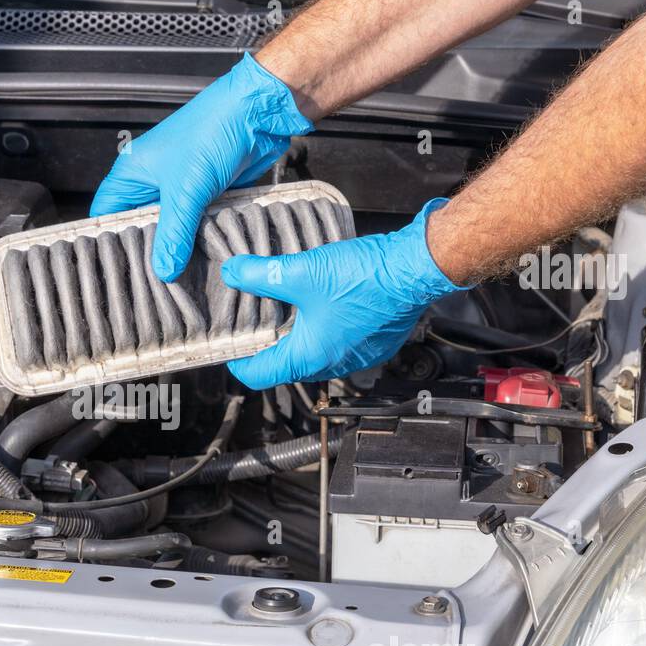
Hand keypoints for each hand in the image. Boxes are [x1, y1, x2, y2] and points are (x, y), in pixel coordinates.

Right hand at [90, 53, 312, 281]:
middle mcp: (151, 183)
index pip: (107, 215)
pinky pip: (195, 225)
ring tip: (177, 280)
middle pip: (139, 228)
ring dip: (176, 249)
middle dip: (147, 253)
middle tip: (151, 285)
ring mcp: (179, 190)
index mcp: (132, 174)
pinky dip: (199, 241)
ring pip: (170, 229)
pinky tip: (201, 262)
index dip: (109, 242)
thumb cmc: (212, 133)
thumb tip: (163, 272)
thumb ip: (173, 234)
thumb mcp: (186, 190)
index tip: (117, 272)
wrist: (257, 113)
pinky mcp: (205, 195)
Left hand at [226, 199, 468, 388]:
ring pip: (316, 354)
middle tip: (255, 323)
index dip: (239, 364)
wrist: (415, 268)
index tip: (230, 352)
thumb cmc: (366, 278)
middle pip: (288, 365)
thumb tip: (233, 273)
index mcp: (310, 357)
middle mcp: (334, 364)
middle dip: (269, 346)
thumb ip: (261, 274)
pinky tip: (323, 306)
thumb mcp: (302, 272)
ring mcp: (358, 356)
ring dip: (299, 338)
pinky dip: (326, 331)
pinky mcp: (376, 343)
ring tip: (287, 311)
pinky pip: (341, 344)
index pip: (260, 376)